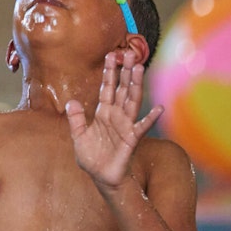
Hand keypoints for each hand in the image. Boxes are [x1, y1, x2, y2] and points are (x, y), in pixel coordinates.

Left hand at [66, 50, 162, 188]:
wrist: (101, 178)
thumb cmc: (92, 158)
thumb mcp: (79, 137)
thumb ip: (76, 120)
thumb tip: (71, 101)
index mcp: (103, 113)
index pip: (107, 88)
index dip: (109, 72)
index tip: (111, 54)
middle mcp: (116, 115)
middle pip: (122, 89)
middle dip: (125, 71)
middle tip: (129, 53)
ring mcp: (125, 126)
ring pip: (132, 101)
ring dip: (136, 85)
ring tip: (140, 68)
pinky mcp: (131, 139)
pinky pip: (142, 127)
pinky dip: (150, 118)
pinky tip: (159, 109)